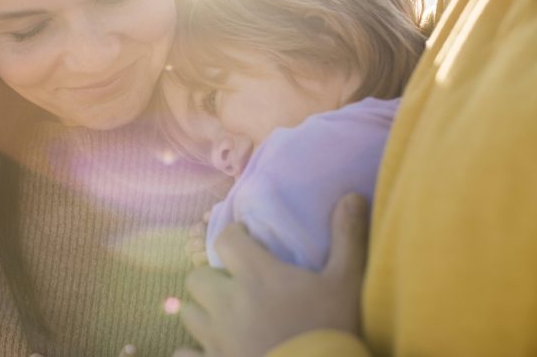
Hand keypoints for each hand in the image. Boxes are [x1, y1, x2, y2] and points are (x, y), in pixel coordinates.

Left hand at [173, 194, 368, 356]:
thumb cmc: (332, 331)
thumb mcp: (347, 283)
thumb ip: (348, 239)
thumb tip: (352, 196)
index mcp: (256, 276)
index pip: (225, 239)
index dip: (234, 237)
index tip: (248, 241)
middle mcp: (228, 303)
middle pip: (197, 278)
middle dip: (212, 278)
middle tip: (234, 285)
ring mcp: (217, 338)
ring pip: (189, 314)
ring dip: (203, 312)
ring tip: (223, 316)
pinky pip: (184, 355)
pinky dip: (191, 352)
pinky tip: (203, 352)